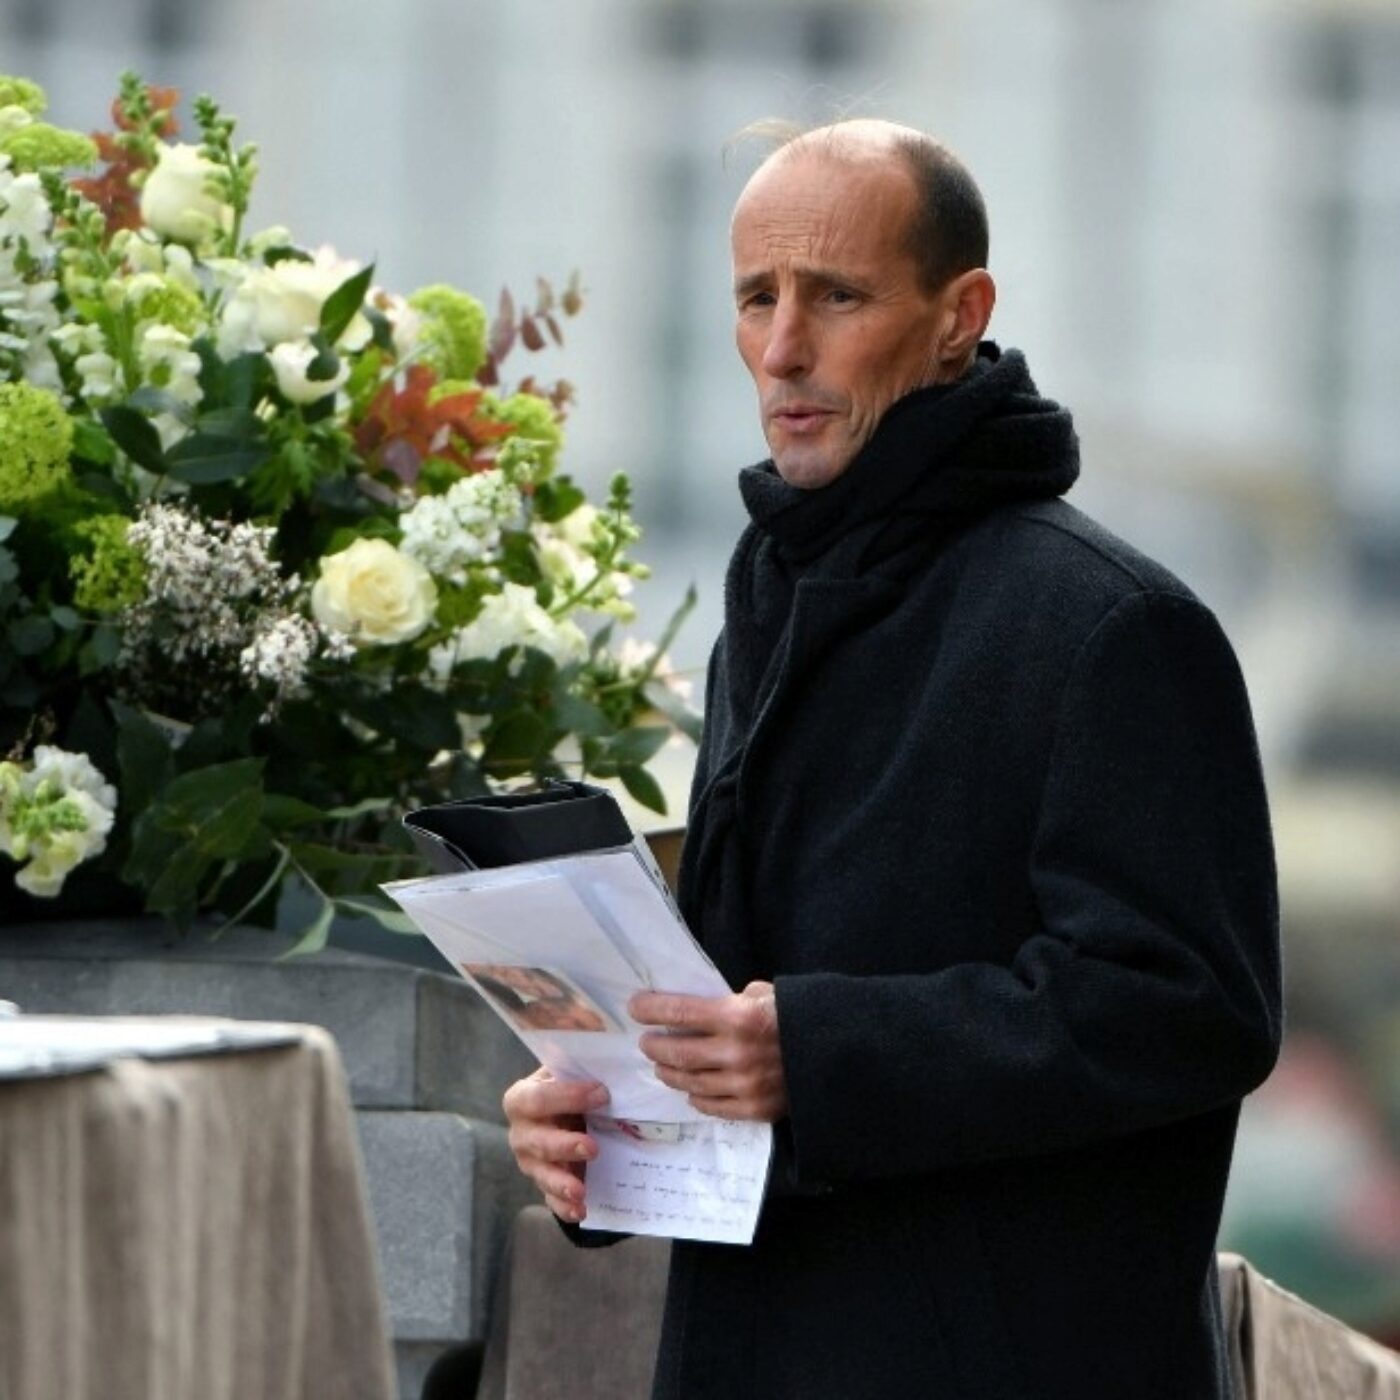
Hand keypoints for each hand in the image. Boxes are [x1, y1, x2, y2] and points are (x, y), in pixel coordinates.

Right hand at [502, 1068, 608, 1223]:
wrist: (561, 1113)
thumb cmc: (567, 1089)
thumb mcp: (569, 1075)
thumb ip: (581, 1071)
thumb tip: (612, 1068)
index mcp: (521, 1099)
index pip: (538, 1098)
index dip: (568, 1096)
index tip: (602, 1093)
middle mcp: (520, 1132)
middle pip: (538, 1141)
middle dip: (565, 1145)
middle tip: (592, 1148)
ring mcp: (529, 1162)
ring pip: (542, 1174)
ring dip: (562, 1182)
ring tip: (581, 1190)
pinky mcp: (543, 1183)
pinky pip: (550, 1199)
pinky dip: (564, 1207)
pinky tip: (580, 1210)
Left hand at [630, 980, 787, 1121]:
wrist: (836, 1052)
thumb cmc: (797, 1015)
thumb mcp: (763, 995)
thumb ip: (728, 1001)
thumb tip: (696, 1008)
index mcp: (737, 1016)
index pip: (679, 1012)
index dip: (651, 1009)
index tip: (634, 1007)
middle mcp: (736, 1053)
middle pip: (677, 1052)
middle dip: (655, 1046)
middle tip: (646, 1042)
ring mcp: (744, 1085)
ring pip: (689, 1082)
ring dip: (669, 1073)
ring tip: (661, 1065)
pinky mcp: (753, 1109)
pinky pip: (711, 1106)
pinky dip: (695, 1096)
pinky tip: (689, 1089)